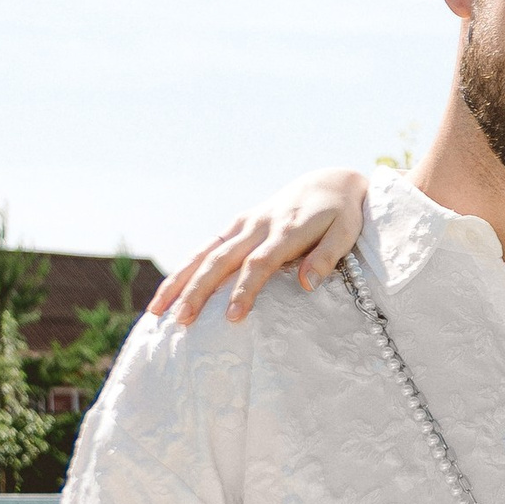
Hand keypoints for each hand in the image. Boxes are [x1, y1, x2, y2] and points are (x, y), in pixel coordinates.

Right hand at [149, 171, 371, 326]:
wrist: (329, 182)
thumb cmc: (342, 214)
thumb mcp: (346, 233)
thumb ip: (328, 257)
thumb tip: (308, 285)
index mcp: (286, 230)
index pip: (259, 263)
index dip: (244, 290)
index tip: (232, 317)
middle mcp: (258, 225)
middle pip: (221, 260)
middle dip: (199, 291)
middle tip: (181, 321)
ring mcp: (243, 223)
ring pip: (204, 253)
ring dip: (180, 281)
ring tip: (158, 311)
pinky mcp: (237, 224)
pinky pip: (207, 248)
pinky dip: (186, 268)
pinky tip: (170, 290)